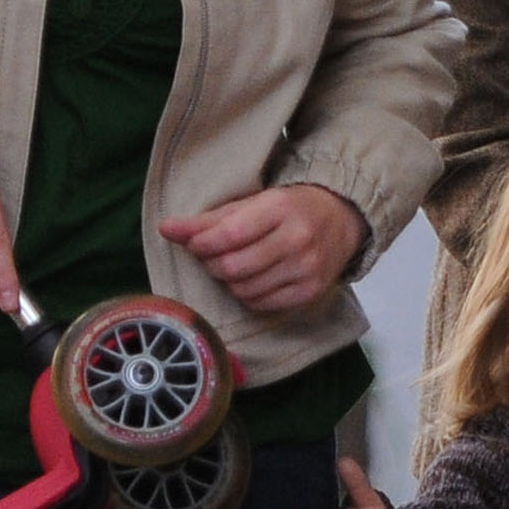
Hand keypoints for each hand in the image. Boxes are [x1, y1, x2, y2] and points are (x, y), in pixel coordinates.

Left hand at [165, 184, 365, 314]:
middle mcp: (297, 240)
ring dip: (229, 282)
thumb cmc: (289, 208)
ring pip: (245, 290)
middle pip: (233, 267)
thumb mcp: (252, 204)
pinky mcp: (310, 292)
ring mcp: (306, 269)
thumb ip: (209, 219)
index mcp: (280, 209)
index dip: (202, 244)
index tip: (194, 244)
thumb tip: (166, 228)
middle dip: (213, 265)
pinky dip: (248, 295)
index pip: (230, 235)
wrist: (342, 219)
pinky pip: (262, 304)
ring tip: (234, 267)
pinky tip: (253, 279)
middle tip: (213, 257)